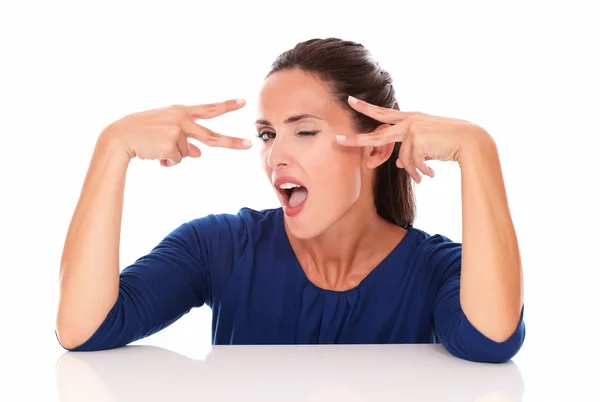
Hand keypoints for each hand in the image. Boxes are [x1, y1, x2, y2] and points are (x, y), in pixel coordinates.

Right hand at [101, 99, 251, 166]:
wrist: (119, 136)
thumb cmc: (142, 133)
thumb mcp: (165, 131)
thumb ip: (185, 140)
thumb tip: (200, 153)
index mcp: (180, 112)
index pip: (208, 108)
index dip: (226, 105)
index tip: (243, 102)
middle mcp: (182, 119)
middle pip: (211, 136)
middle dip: (231, 142)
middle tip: (249, 145)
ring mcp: (178, 132)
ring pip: (187, 154)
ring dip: (172, 155)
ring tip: (155, 147)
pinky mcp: (172, 144)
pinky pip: (177, 160)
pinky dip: (166, 161)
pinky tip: (154, 153)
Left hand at [336, 96, 490, 182]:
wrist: (470, 142)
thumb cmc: (450, 143)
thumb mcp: (427, 146)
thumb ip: (411, 151)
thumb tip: (398, 164)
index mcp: (410, 119)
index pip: (383, 114)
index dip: (366, 108)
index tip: (350, 100)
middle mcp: (409, 121)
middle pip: (378, 134)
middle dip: (357, 140)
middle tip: (337, 140)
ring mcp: (412, 129)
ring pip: (402, 159)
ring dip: (415, 171)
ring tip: (427, 176)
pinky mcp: (416, 139)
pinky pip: (411, 164)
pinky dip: (421, 172)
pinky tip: (432, 174)